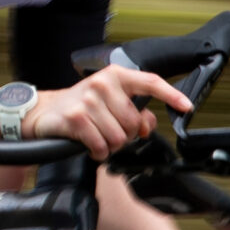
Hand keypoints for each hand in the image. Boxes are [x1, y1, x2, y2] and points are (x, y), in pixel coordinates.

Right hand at [30, 66, 191, 159]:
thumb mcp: (108, 103)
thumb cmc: (79, 106)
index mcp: (115, 76)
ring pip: (119, 137)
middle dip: (126, 135)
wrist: (43, 111)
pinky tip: (90, 146)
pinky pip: (101, 145)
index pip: (150, 83)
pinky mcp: (76, 118)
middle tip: (110, 132)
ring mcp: (88, 100)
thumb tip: (149, 125)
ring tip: (98, 138)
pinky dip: (98, 152)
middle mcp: (102, 83)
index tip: (186, 106)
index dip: (171, 95)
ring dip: (110, 146)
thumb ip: (133, 111)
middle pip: (134, 122)